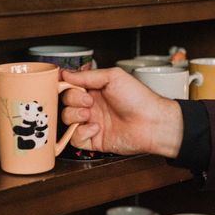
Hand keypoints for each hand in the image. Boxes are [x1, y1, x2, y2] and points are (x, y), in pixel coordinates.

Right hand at [61, 67, 182, 157]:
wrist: (152, 122)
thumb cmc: (138, 98)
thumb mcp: (113, 77)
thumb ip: (87, 76)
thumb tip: (66, 74)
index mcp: (95, 89)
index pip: (71, 86)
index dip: (65, 85)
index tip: (63, 84)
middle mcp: (92, 105)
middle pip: (66, 102)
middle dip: (73, 100)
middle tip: (88, 101)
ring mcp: (92, 122)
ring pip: (67, 119)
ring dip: (74, 115)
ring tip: (89, 114)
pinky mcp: (94, 140)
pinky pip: (75, 139)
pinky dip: (81, 133)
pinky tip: (95, 128)